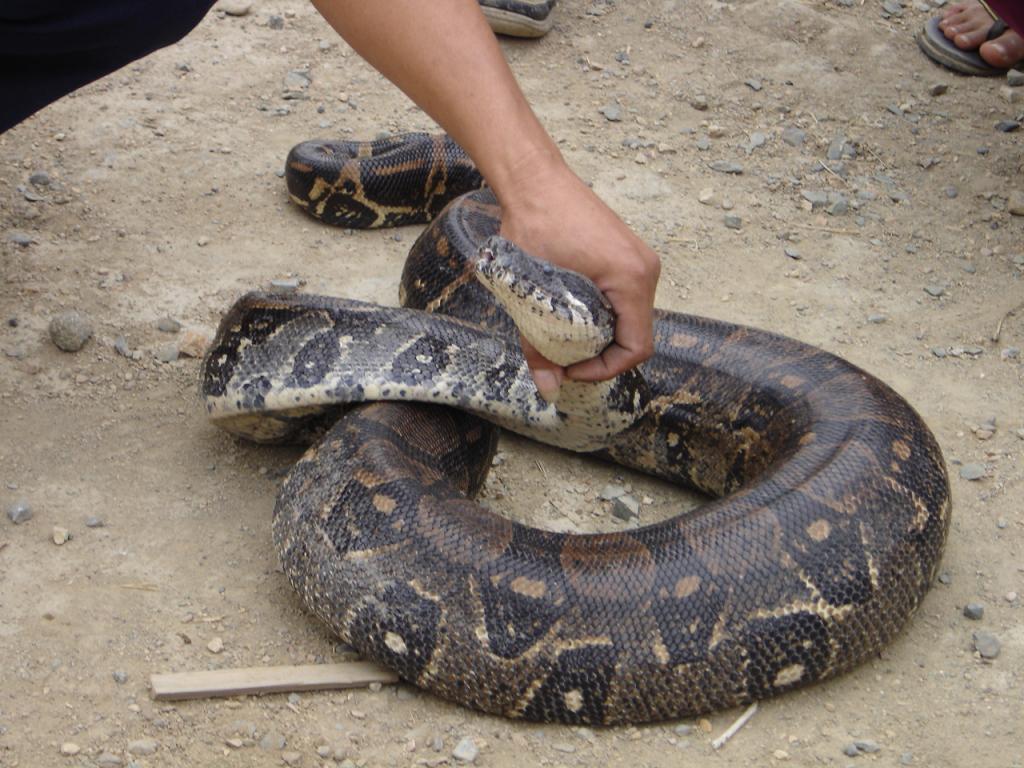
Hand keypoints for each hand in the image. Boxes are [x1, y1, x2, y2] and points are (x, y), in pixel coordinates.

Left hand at [497, 158, 660, 396]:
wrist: (534, 179)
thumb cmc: (533, 225)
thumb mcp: (530, 291)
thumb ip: (539, 344)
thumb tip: (547, 389)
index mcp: (631, 279)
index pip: (637, 347)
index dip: (604, 369)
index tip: (570, 367)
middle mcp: (646, 270)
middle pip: (635, 335)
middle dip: (600, 354)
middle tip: (563, 355)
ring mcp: (639, 261)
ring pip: (629, 318)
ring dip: (600, 334)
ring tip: (563, 334)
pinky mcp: (627, 255)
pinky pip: (624, 299)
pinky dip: (601, 314)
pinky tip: (569, 311)